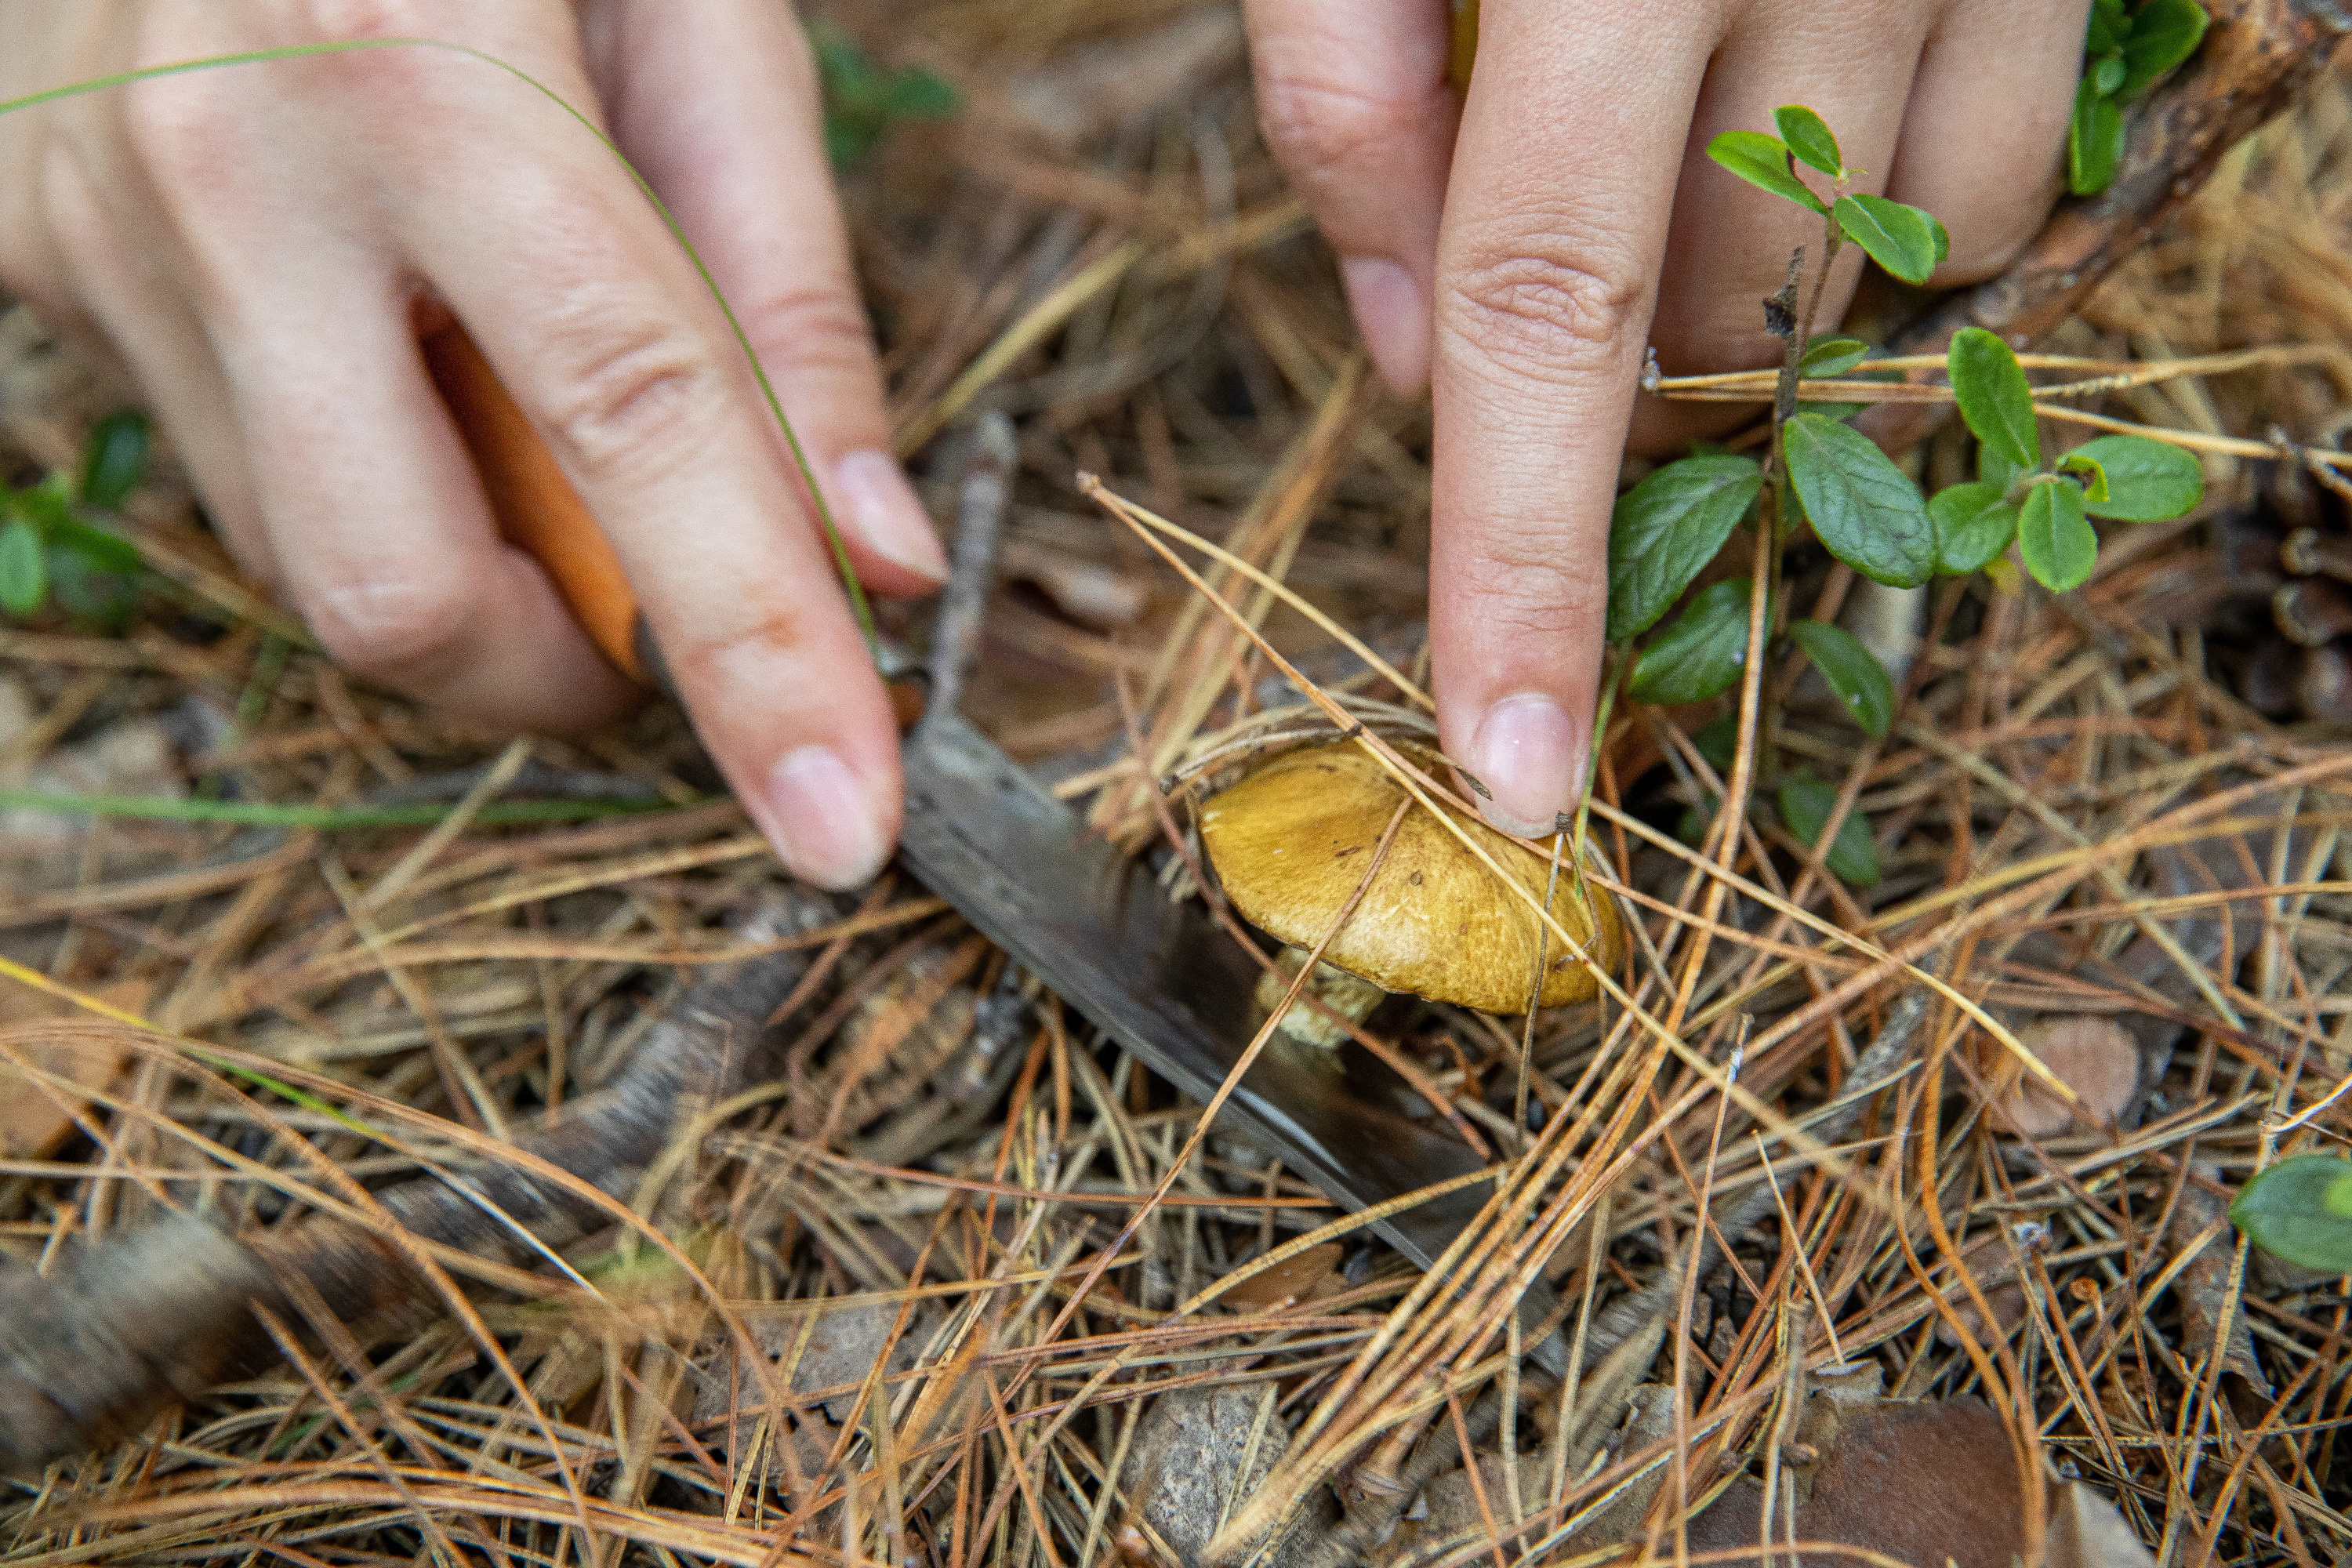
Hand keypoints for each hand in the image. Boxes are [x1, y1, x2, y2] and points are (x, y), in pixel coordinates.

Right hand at [0, 0, 941, 889]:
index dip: (757, 654)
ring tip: (508, 390)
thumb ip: (785, 292)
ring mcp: (85, 223)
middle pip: (400, 594)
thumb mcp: (698, 10)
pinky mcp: (15, 246)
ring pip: (303, 557)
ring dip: (464, 553)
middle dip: (565, 670)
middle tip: (661, 609)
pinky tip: (377, 322)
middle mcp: (224, 169)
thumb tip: (881, 557)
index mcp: (428, 69)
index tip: (841, 827)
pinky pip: (216, 461)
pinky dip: (350, 459)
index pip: (637, 431)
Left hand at [1244, 0, 2085, 833]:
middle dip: (1614, 390)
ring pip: (1876, 287)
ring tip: (1678, 167)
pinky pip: (2009, 186)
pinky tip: (1811, 155)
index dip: (1523, 564)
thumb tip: (1414, 370)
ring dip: (1755, 308)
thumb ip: (1345, 102)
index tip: (1513, 767)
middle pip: (1710, 329)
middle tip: (1548, 294)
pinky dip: (1906, 231)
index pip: (1544, 317)